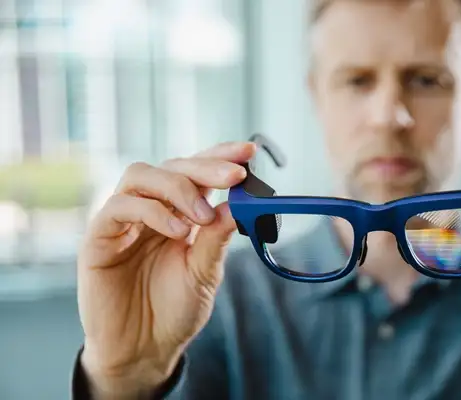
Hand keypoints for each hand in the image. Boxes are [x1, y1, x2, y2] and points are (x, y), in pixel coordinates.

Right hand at [77, 141, 254, 398]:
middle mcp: (151, 209)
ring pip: (141, 175)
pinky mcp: (99, 237)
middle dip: (205, 167)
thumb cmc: (175, 309)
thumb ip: (216, 238)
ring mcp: (123, 221)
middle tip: (234, 176)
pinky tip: (177, 230)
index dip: (219, 156)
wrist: (143, 350)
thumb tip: (236, 204)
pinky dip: (152, 211)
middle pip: (172, 166)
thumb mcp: (205, 272)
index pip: (196, 172)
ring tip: (202, 216)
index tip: (248, 151)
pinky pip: (119, 207)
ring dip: (178, 188)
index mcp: (179, 212)